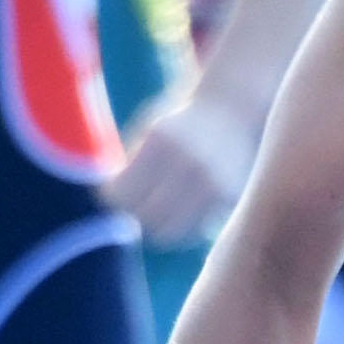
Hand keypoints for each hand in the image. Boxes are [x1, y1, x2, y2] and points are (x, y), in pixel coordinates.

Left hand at [105, 87, 258, 243]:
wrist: (232, 111)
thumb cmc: (179, 125)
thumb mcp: (148, 130)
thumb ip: (130, 164)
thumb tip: (111, 203)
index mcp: (161, 143)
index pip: (122, 193)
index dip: (113, 195)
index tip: (114, 190)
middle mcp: (190, 165)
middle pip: (145, 217)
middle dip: (135, 213)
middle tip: (137, 203)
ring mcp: (214, 185)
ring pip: (172, 232)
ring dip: (160, 226)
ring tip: (159, 210)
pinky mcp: (231, 199)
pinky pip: (196, 231)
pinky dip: (186, 226)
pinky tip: (185, 209)